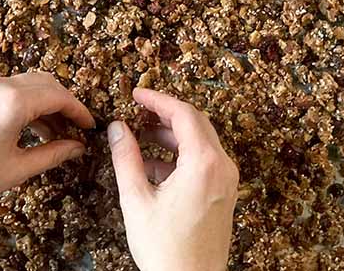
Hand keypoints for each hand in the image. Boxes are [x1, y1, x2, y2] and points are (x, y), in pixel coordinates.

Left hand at [0, 71, 94, 219]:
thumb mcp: (16, 170)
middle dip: (65, 103)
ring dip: (46, 103)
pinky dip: (27, 104)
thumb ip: (52, 154)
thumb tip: (76, 148)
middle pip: (45, 83)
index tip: (90, 126)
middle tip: (76, 129)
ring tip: (56, 134)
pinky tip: (32, 130)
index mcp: (11, 102)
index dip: (79, 110)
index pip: (59, 95)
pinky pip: (9, 91)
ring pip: (27, 84)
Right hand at [108, 88, 238, 270]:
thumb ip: (126, 158)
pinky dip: (179, 155)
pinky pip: (203, 161)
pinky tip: (153, 165)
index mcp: (204, 164)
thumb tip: (117, 128)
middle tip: (139, 110)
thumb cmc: (166, 249)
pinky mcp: (223, 193)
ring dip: (171, 134)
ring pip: (200, 141)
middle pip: (195, 122)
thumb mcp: (136, 199)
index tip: (137, 94)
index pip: (183, 113)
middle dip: (165, 113)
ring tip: (141, 136)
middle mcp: (222, 167)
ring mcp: (226, 181)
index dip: (158, 99)